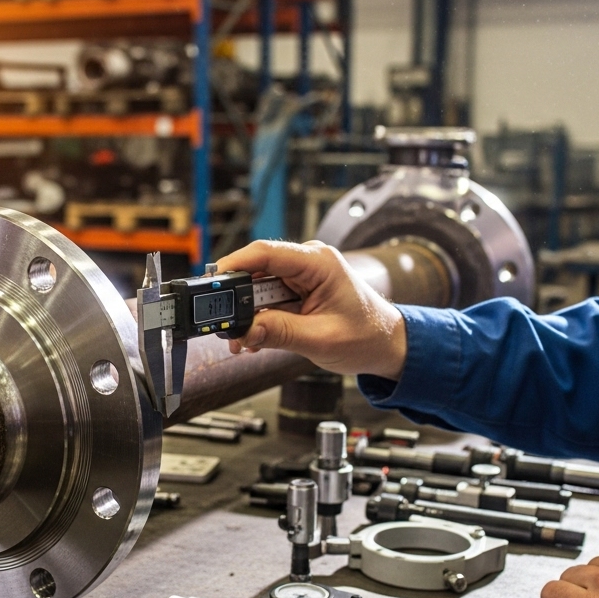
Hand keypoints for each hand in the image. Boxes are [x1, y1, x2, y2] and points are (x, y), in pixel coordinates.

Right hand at [215, 240, 407, 379]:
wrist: (386, 344)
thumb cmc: (366, 337)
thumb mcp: (321, 339)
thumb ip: (279, 333)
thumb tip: (244, 331)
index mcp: (320, 262)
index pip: (266, 252)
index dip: (234, 265)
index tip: (212, 283)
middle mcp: (308, 262)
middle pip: (256, 270)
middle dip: (237, 300)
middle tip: (226, 327)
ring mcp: (302, 274)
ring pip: (258, 287)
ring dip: (247, 314)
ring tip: (242, 341)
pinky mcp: (297, 288)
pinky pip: (267, 298)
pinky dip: (257, 318)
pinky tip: (254, 338)